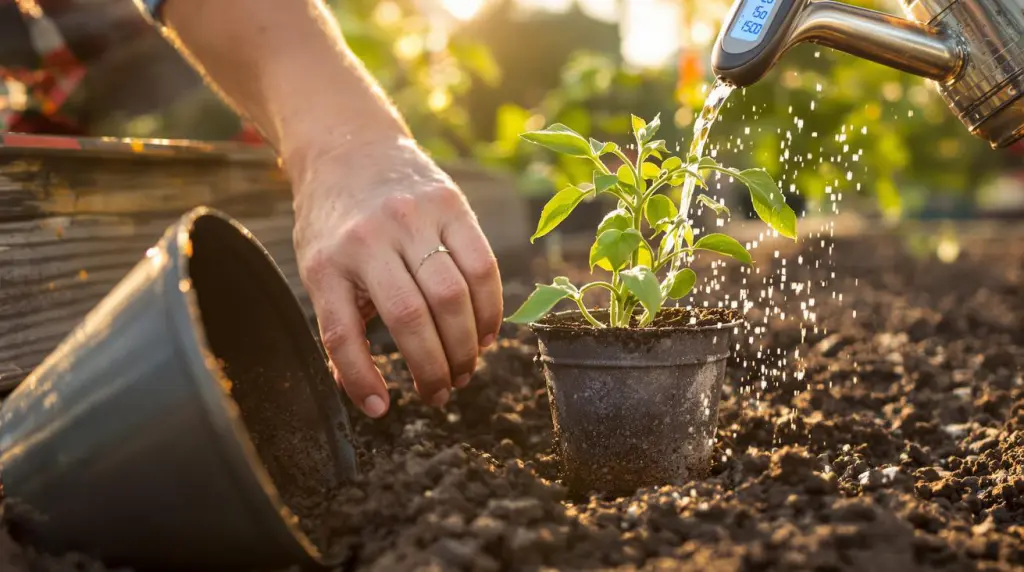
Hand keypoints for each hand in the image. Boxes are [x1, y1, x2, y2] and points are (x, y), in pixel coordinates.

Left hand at [290, 136, 502, 417]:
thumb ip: (340, 318)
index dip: (363, 378)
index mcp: (326, 261)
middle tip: (441, 394)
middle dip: (433, 368)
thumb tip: (363, 393)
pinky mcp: (450, 205)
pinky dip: (489, 308)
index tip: (382, 410)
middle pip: (411, 318)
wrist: (350, 147)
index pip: (342, 333)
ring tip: (466, 370)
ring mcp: (412, 218)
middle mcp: (369, 238)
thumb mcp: (318, 265)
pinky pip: (481, 265)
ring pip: (452, 296)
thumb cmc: (333, 221)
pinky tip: (486, 333)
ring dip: (466, 346)